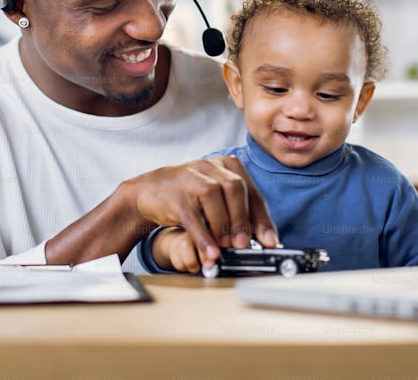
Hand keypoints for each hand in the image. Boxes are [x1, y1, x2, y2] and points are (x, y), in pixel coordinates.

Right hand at [123, 156, 276, 268]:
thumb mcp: (217, 198)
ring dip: (223, 226)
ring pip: (213, 196)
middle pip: (235, 187)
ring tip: (226, 247)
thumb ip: (237, 212)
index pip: (251, 191)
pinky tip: (211, 253)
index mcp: (226, 165)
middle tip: (243, 244)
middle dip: (242, 219)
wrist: (149, 191)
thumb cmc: (189, 195)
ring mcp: (189, 177)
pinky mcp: (174, 194)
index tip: (269, 241)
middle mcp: (209, 166)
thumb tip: (263, 239)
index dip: (262, 218)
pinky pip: (192, 216)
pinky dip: (204, 237)